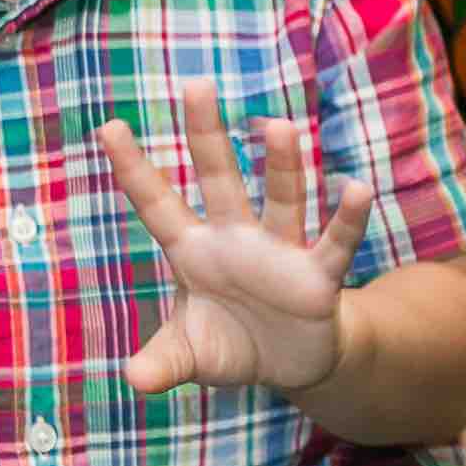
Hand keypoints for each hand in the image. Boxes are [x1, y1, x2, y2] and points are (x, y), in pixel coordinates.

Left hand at [100, 81, 373, 398]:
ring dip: (281, 166)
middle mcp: (236, 239)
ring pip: (281, 199)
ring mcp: (279, 252)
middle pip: (220, 179)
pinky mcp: (318, 276)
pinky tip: (357, 190)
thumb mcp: (190, 355)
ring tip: (281, 127)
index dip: (135, 170)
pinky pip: (336, 242)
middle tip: (197, 85)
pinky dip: (348, 219)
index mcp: (195, 252)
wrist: (291, 364)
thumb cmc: (232, 343)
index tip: (108, 127)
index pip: (158, 205)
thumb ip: (163, 363)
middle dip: (207, 135)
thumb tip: (133, 381)